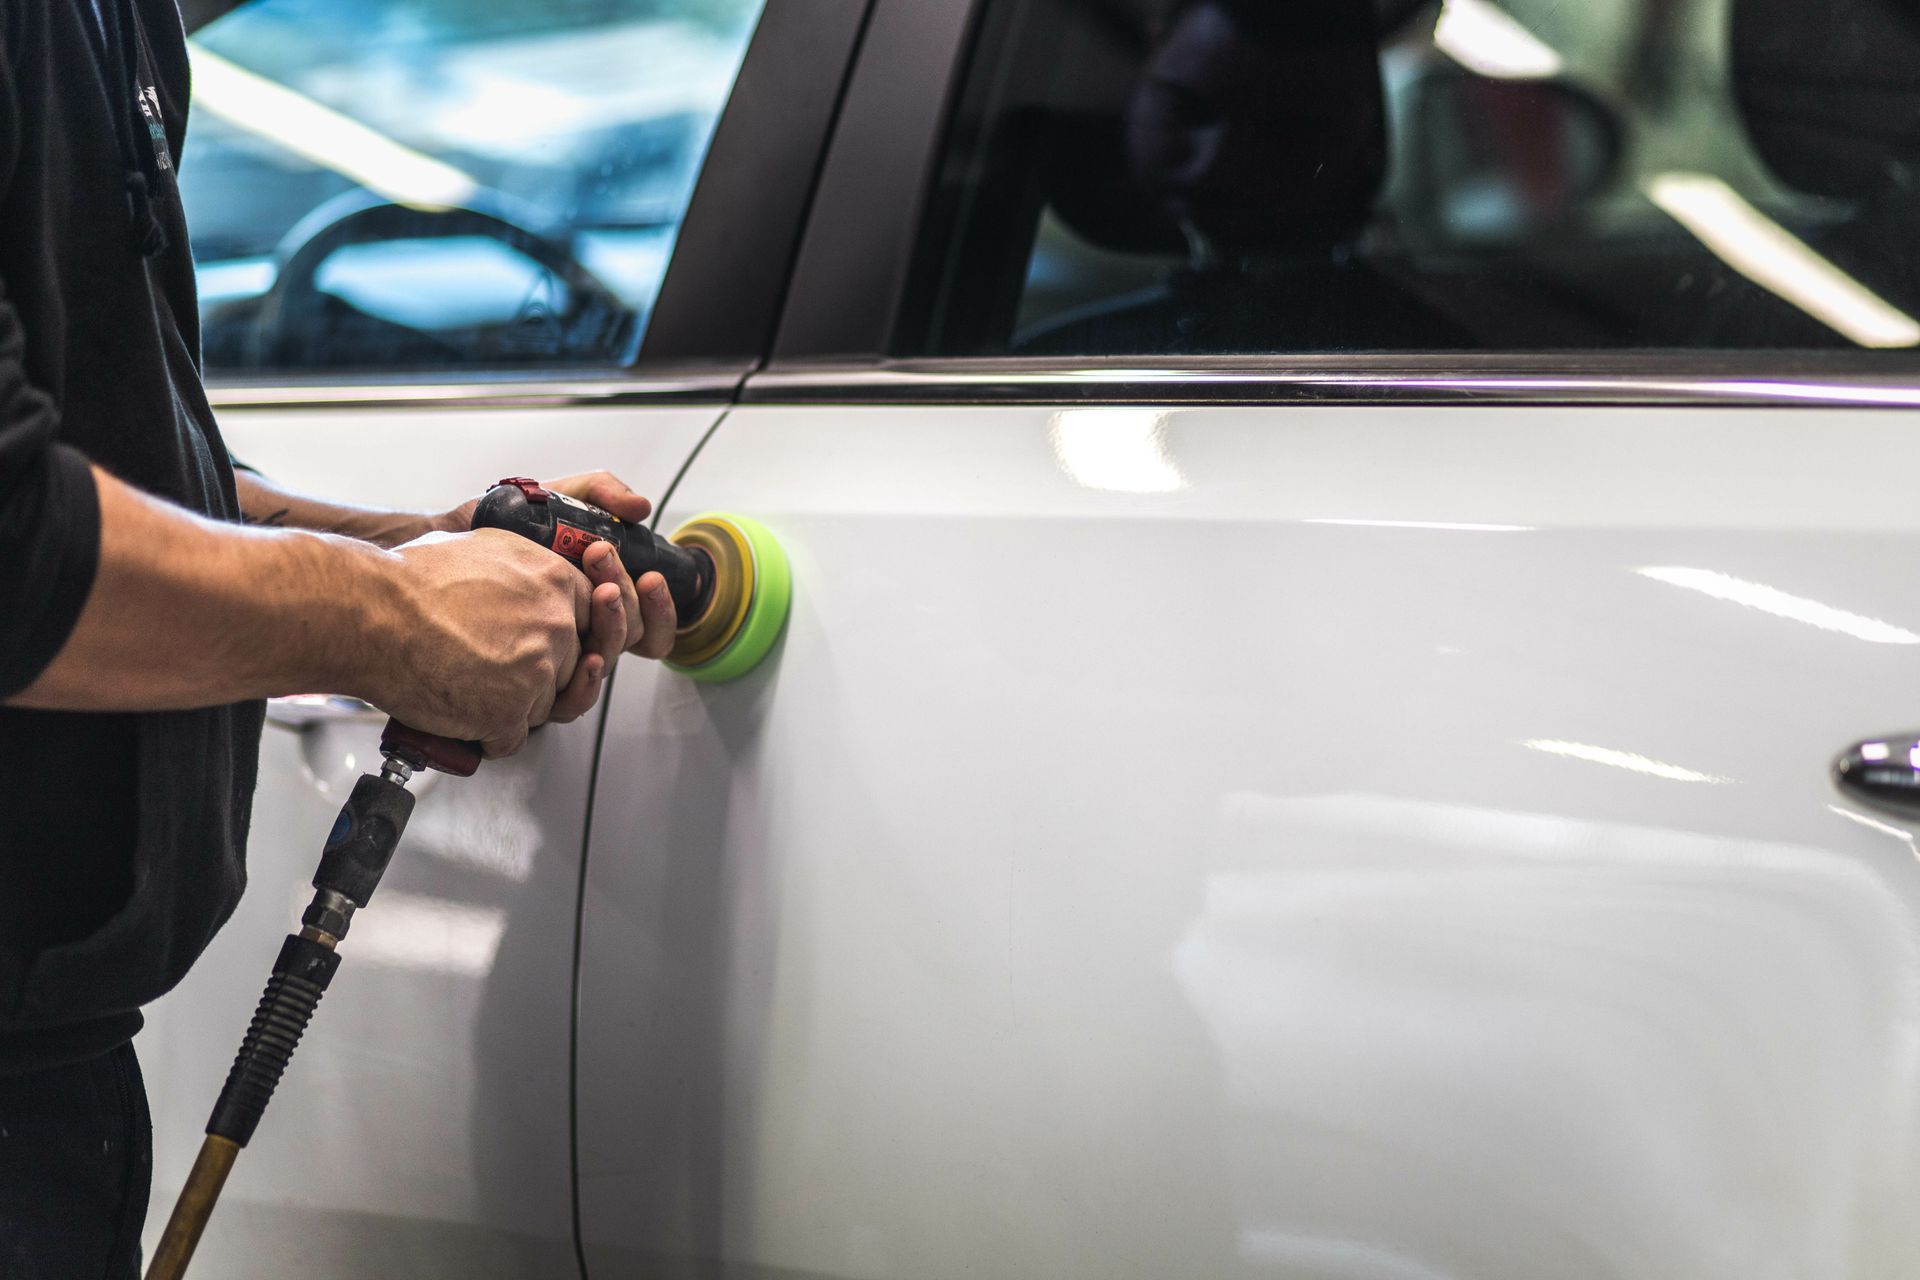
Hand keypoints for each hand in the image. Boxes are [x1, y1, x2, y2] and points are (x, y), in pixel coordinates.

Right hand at [373, 528, 592, 757]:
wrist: (370, 613)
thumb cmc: (409, 581)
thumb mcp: (484, 547)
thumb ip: (524, 568)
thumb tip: (531, 579)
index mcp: (553, 580)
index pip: (592, 619)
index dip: (567, 638)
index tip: (550, 647)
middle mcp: (555, 624)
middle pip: (570, 667)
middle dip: (537, 675)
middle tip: (497, 670)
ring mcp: (537, 671)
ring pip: (543, 707)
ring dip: (511, 707)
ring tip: (471, 689)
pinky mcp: (509, 712)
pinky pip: (512, 740)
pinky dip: (487, 738)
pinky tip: (465, 720)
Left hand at [441, 471, 677, 662]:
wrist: (452, 540)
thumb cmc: (504, 524)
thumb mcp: (559, 497)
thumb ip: (601, 492)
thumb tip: (641, 509)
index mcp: (600, 600)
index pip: (649, 621)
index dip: (660, 606)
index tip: (650, 576)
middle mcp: (585, 631)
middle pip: (634, 637)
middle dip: (628, 598)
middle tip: (603, 557)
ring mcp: (560, 656)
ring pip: (608, 662)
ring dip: (613, 627)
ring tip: (600, 589)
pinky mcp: (532, 682)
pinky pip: (572, 701)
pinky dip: (587, 682)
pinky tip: (584, 656)